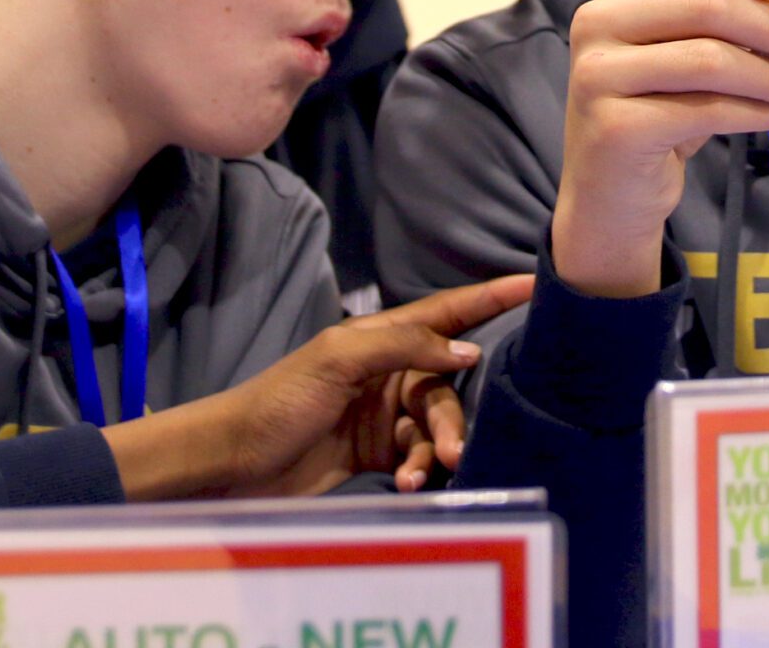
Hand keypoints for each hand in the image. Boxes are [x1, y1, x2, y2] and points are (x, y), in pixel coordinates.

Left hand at [101, 273, 533, 499]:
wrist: (234, 463)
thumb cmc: (279, 401)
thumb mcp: (337, 361)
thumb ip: (405, 347)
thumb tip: (467, 353)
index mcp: (380, 338)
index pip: (448, 312)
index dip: (490, 298)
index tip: (535, 284)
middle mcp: (389, 371)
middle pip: (448, 385)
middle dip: (454, 416)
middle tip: (454, 448)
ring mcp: (384, 413)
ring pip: (436, 425)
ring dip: (435, 449)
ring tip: (422, 472)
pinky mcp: (377, 453)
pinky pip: (417, 457)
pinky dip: (417, 470)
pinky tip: (405, 484)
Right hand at [552, 0, 768, 297]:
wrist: (611, 191)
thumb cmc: (659, 106)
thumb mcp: (696, 49)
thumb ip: (731, 9)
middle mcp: (598, 18)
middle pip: (709, 5)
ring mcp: (598, 72)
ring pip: (711, 60)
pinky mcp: (614, 125)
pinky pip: (705, 109)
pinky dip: (757, 112)